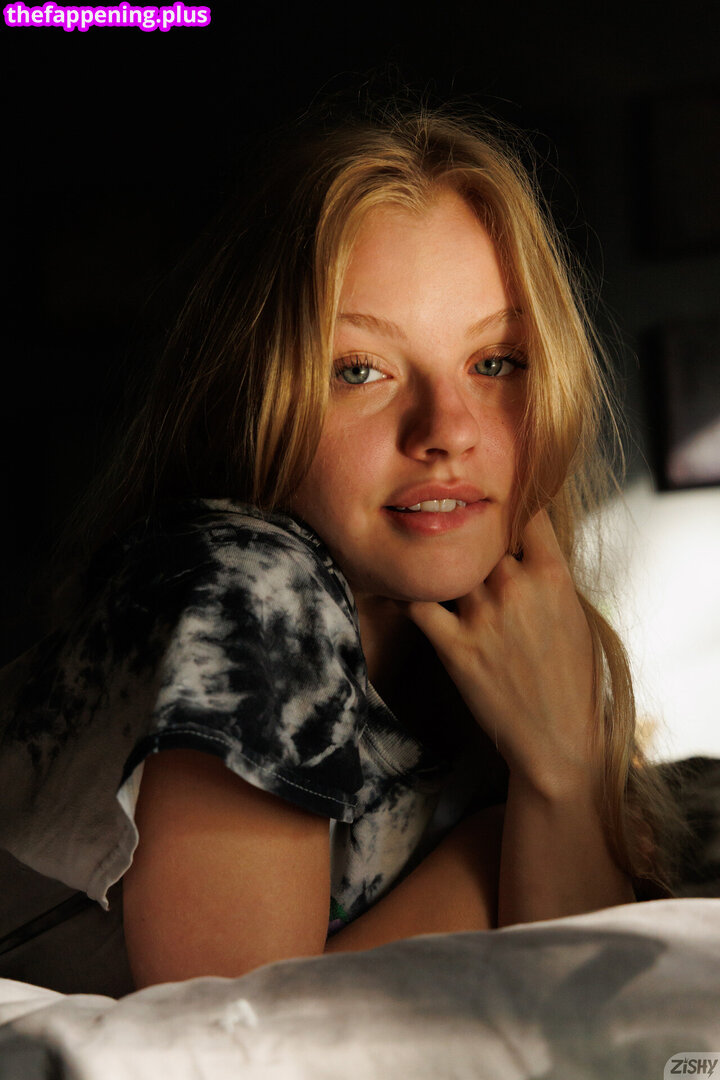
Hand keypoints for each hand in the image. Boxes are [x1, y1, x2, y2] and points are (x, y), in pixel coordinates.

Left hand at [405, 510, 600, 797]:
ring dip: (443, 565)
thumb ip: (546, 575)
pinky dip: (408, 594)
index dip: (510, 507)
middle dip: (474, 538)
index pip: (527, 513)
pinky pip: (419, 604)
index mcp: (553, 576)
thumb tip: (517, 545)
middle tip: (461, 538)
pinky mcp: (454, 647)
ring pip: (449, 566)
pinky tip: (403, 588)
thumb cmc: (575, 679)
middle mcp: (516, 588)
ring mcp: (482, 617)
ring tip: (431, 560)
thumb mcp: (574, 614)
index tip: (498, 508)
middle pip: (482, 537)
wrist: (558, 739)